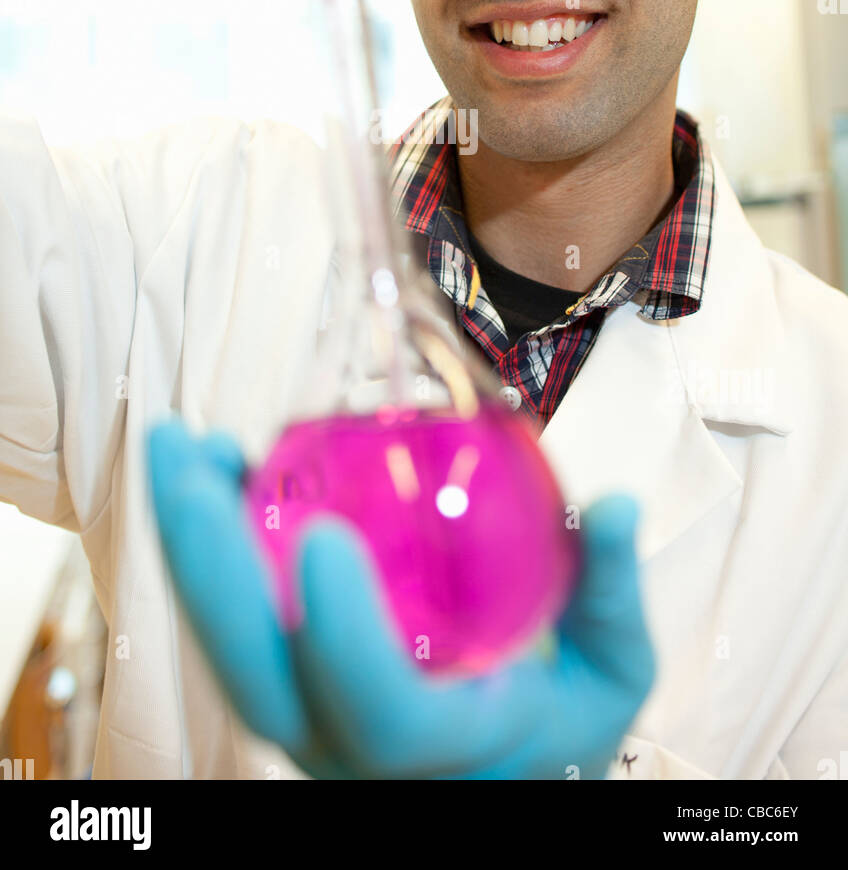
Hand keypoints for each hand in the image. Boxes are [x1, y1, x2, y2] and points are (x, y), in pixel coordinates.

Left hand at [148, 418, 655, 779]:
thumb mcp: (610, 676)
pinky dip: (209, 552)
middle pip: (256, 679)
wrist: (498, 784)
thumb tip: (613, 504)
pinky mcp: (286, 692)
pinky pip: (232, 628)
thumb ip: (610, 592)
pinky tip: (213, 477)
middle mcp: (353, 750)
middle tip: (194, 458)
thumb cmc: (554, 731)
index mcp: (444, 749)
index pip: (379, 712)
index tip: (326, 534)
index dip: (343, 636)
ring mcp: (307, 726)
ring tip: (181, 448)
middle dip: (210, 565)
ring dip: (192, 545)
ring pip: (226, 652)